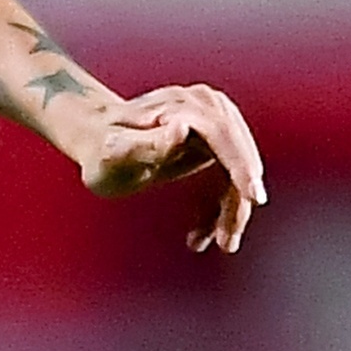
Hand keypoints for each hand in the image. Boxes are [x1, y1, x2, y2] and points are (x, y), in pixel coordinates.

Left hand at [77, 83, 266, 254]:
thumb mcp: (117, 155)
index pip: (225, 138)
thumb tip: (182, 128)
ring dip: (230, 210)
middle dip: (236, 203)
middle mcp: (209, 106)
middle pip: (239, 157)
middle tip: (227, 243)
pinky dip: (220, 206)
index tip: (254, 199)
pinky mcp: (216, 138)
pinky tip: (202, 233)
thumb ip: (149, 145)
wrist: (97, 138)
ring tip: (213, 243)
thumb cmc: (102, 150)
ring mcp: (216, 120)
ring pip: (239, 171)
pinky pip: (229, 176)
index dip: (241, 169)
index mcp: (187, 106)